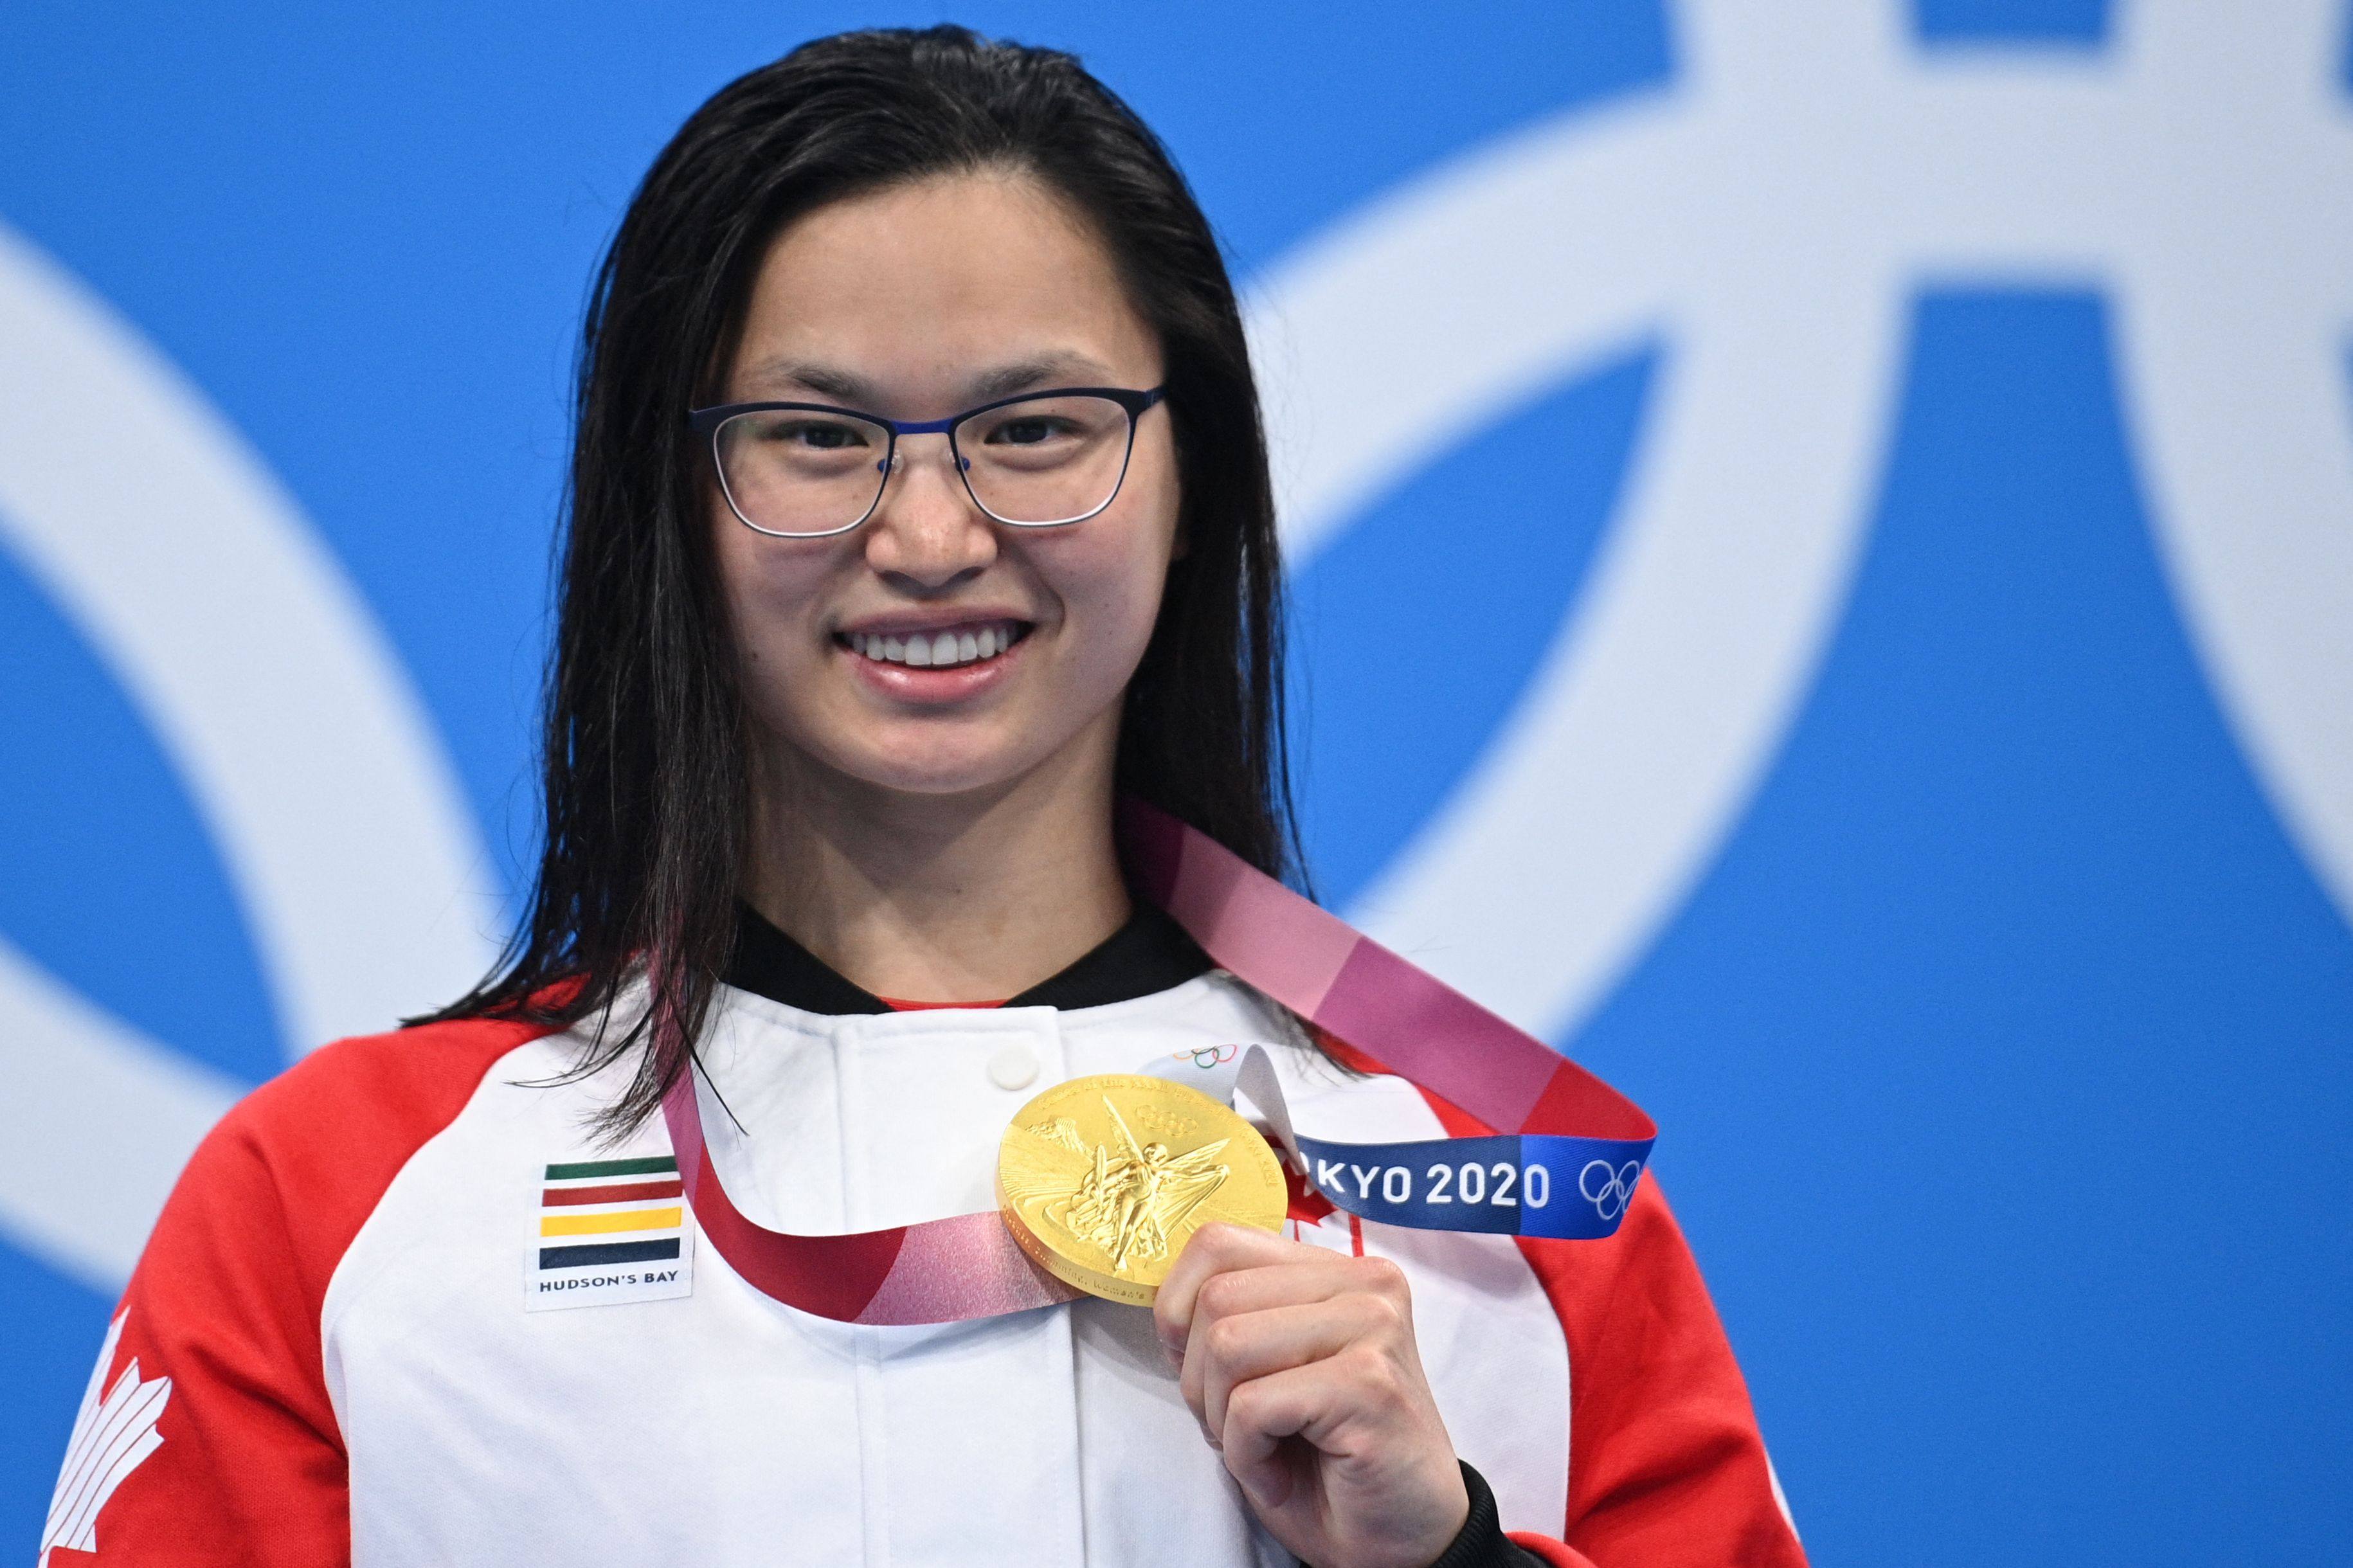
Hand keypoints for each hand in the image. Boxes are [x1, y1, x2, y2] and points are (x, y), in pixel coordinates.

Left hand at [1154, 1223, 1468, 1567]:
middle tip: (1240, 1429)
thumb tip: (1161, 1296)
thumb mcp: (1268, 1370)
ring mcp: (1373, 1326)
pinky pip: (1253, 1406)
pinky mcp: (1369, 1383)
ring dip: (1223, 1420)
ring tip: (1265, 1450)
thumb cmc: (1330, 1461)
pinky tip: (1283, 1475)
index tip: (1204, 1372)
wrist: (1403, 1541)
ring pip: (1227, 1344)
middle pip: (1214, 1298)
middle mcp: (1364, 1283)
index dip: (1177, 1311)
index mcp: (1335, 1270)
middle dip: (1200, 1380)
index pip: (1217, 1243)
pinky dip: (1247, 1456)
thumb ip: (1235, 1317)